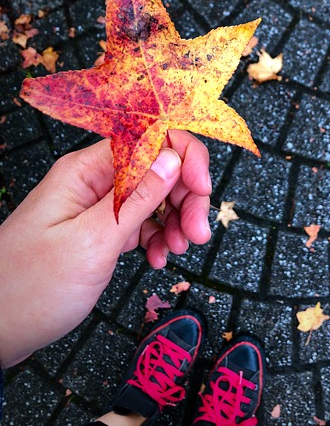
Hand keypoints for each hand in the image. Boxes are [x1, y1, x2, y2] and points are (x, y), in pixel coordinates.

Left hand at [0, 131, 210, 367]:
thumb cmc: (31, 287)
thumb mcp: (92, 242)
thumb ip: (137, 198)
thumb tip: (173, 156)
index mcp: (86, 170)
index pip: (149, 138)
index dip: (183, 156)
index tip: (201, 189)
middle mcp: (94, 181)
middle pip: (157, 167)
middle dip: (185, 195)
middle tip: (197, 233)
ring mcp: (98, 206)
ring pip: (154, 196)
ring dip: (175, 219)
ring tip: (180, 248)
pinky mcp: (101, 230)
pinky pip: (141, 222)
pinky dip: (157, 237)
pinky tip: (159, 258)